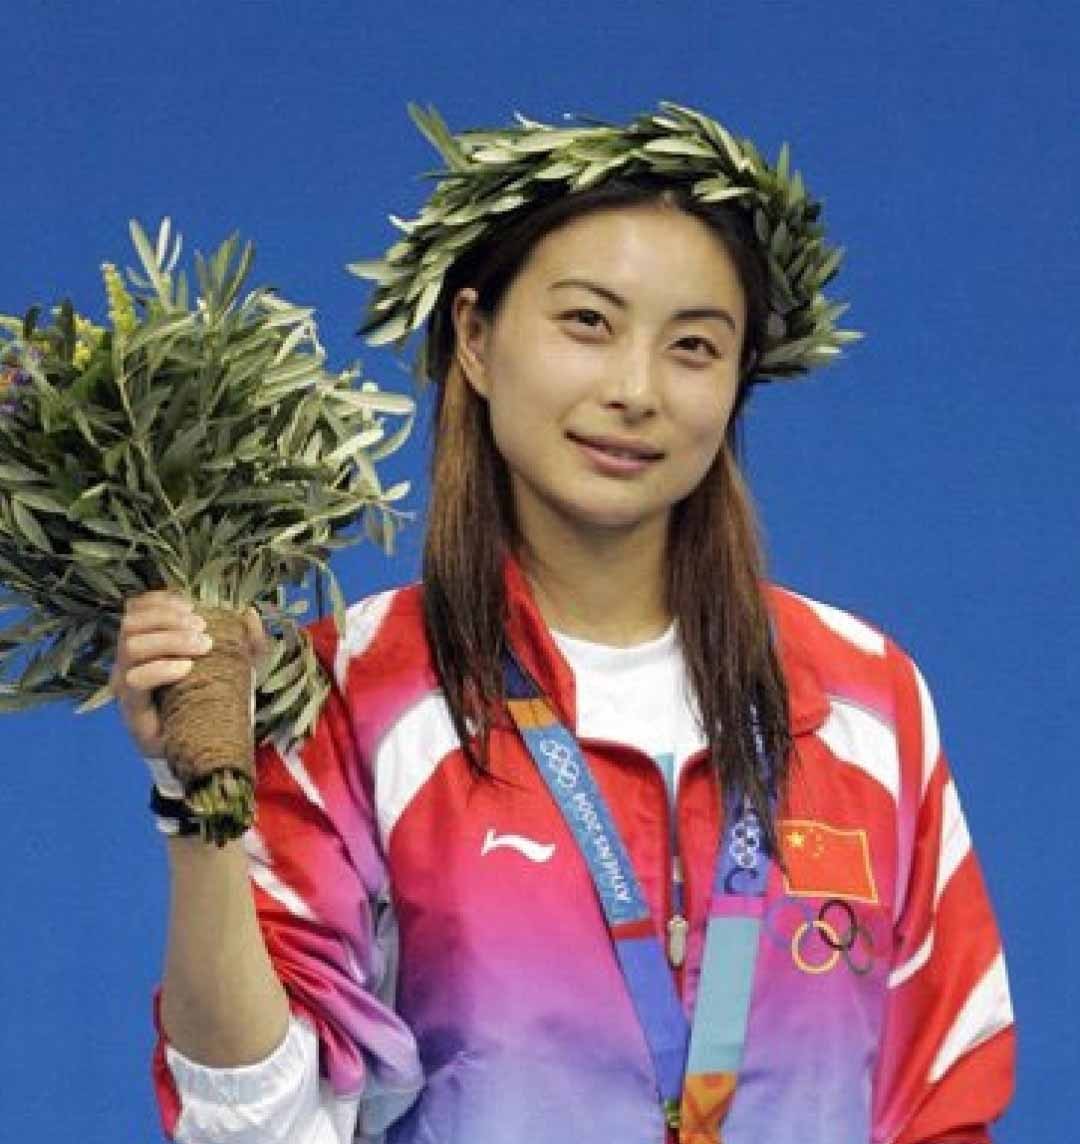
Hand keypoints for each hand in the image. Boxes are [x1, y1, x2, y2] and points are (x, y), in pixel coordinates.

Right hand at [111, 591, 268, 761]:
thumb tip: (251, 613)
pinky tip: (185, 669)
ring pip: (131, 647)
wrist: (202, 746)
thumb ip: (247, 640)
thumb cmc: (212, 697)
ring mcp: (126, 683)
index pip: (137, 608)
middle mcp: (130, 660)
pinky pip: (134, 680)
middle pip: (132, 623)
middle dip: (168, 619)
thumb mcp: (237, 666)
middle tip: (203, 630)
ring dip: (168, 640)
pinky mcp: (131, 708)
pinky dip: (161, 669)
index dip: (161, 601)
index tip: (193, 606)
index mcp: (148, 641)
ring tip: (201, 648)